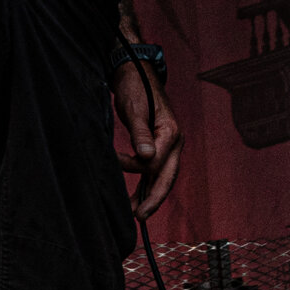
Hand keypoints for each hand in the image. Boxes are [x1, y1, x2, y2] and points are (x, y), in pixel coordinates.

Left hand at [112, 62, 182, 219]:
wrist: (134, 72)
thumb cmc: (135, 87)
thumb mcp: (135, 109)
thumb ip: (141, 133)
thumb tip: (146, 158)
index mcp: (171, 132)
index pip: (157, 161)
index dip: (135, 166)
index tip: (115, 160)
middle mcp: (174, 142)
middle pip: (167, 177)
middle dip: (154, 198)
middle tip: (140, 217)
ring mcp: (167, 146)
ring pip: (162, 177)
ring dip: (149, 195)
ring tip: (135, 214)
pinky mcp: (157, 147)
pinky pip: (154, 171)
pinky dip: (146, 185)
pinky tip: (137, 199)